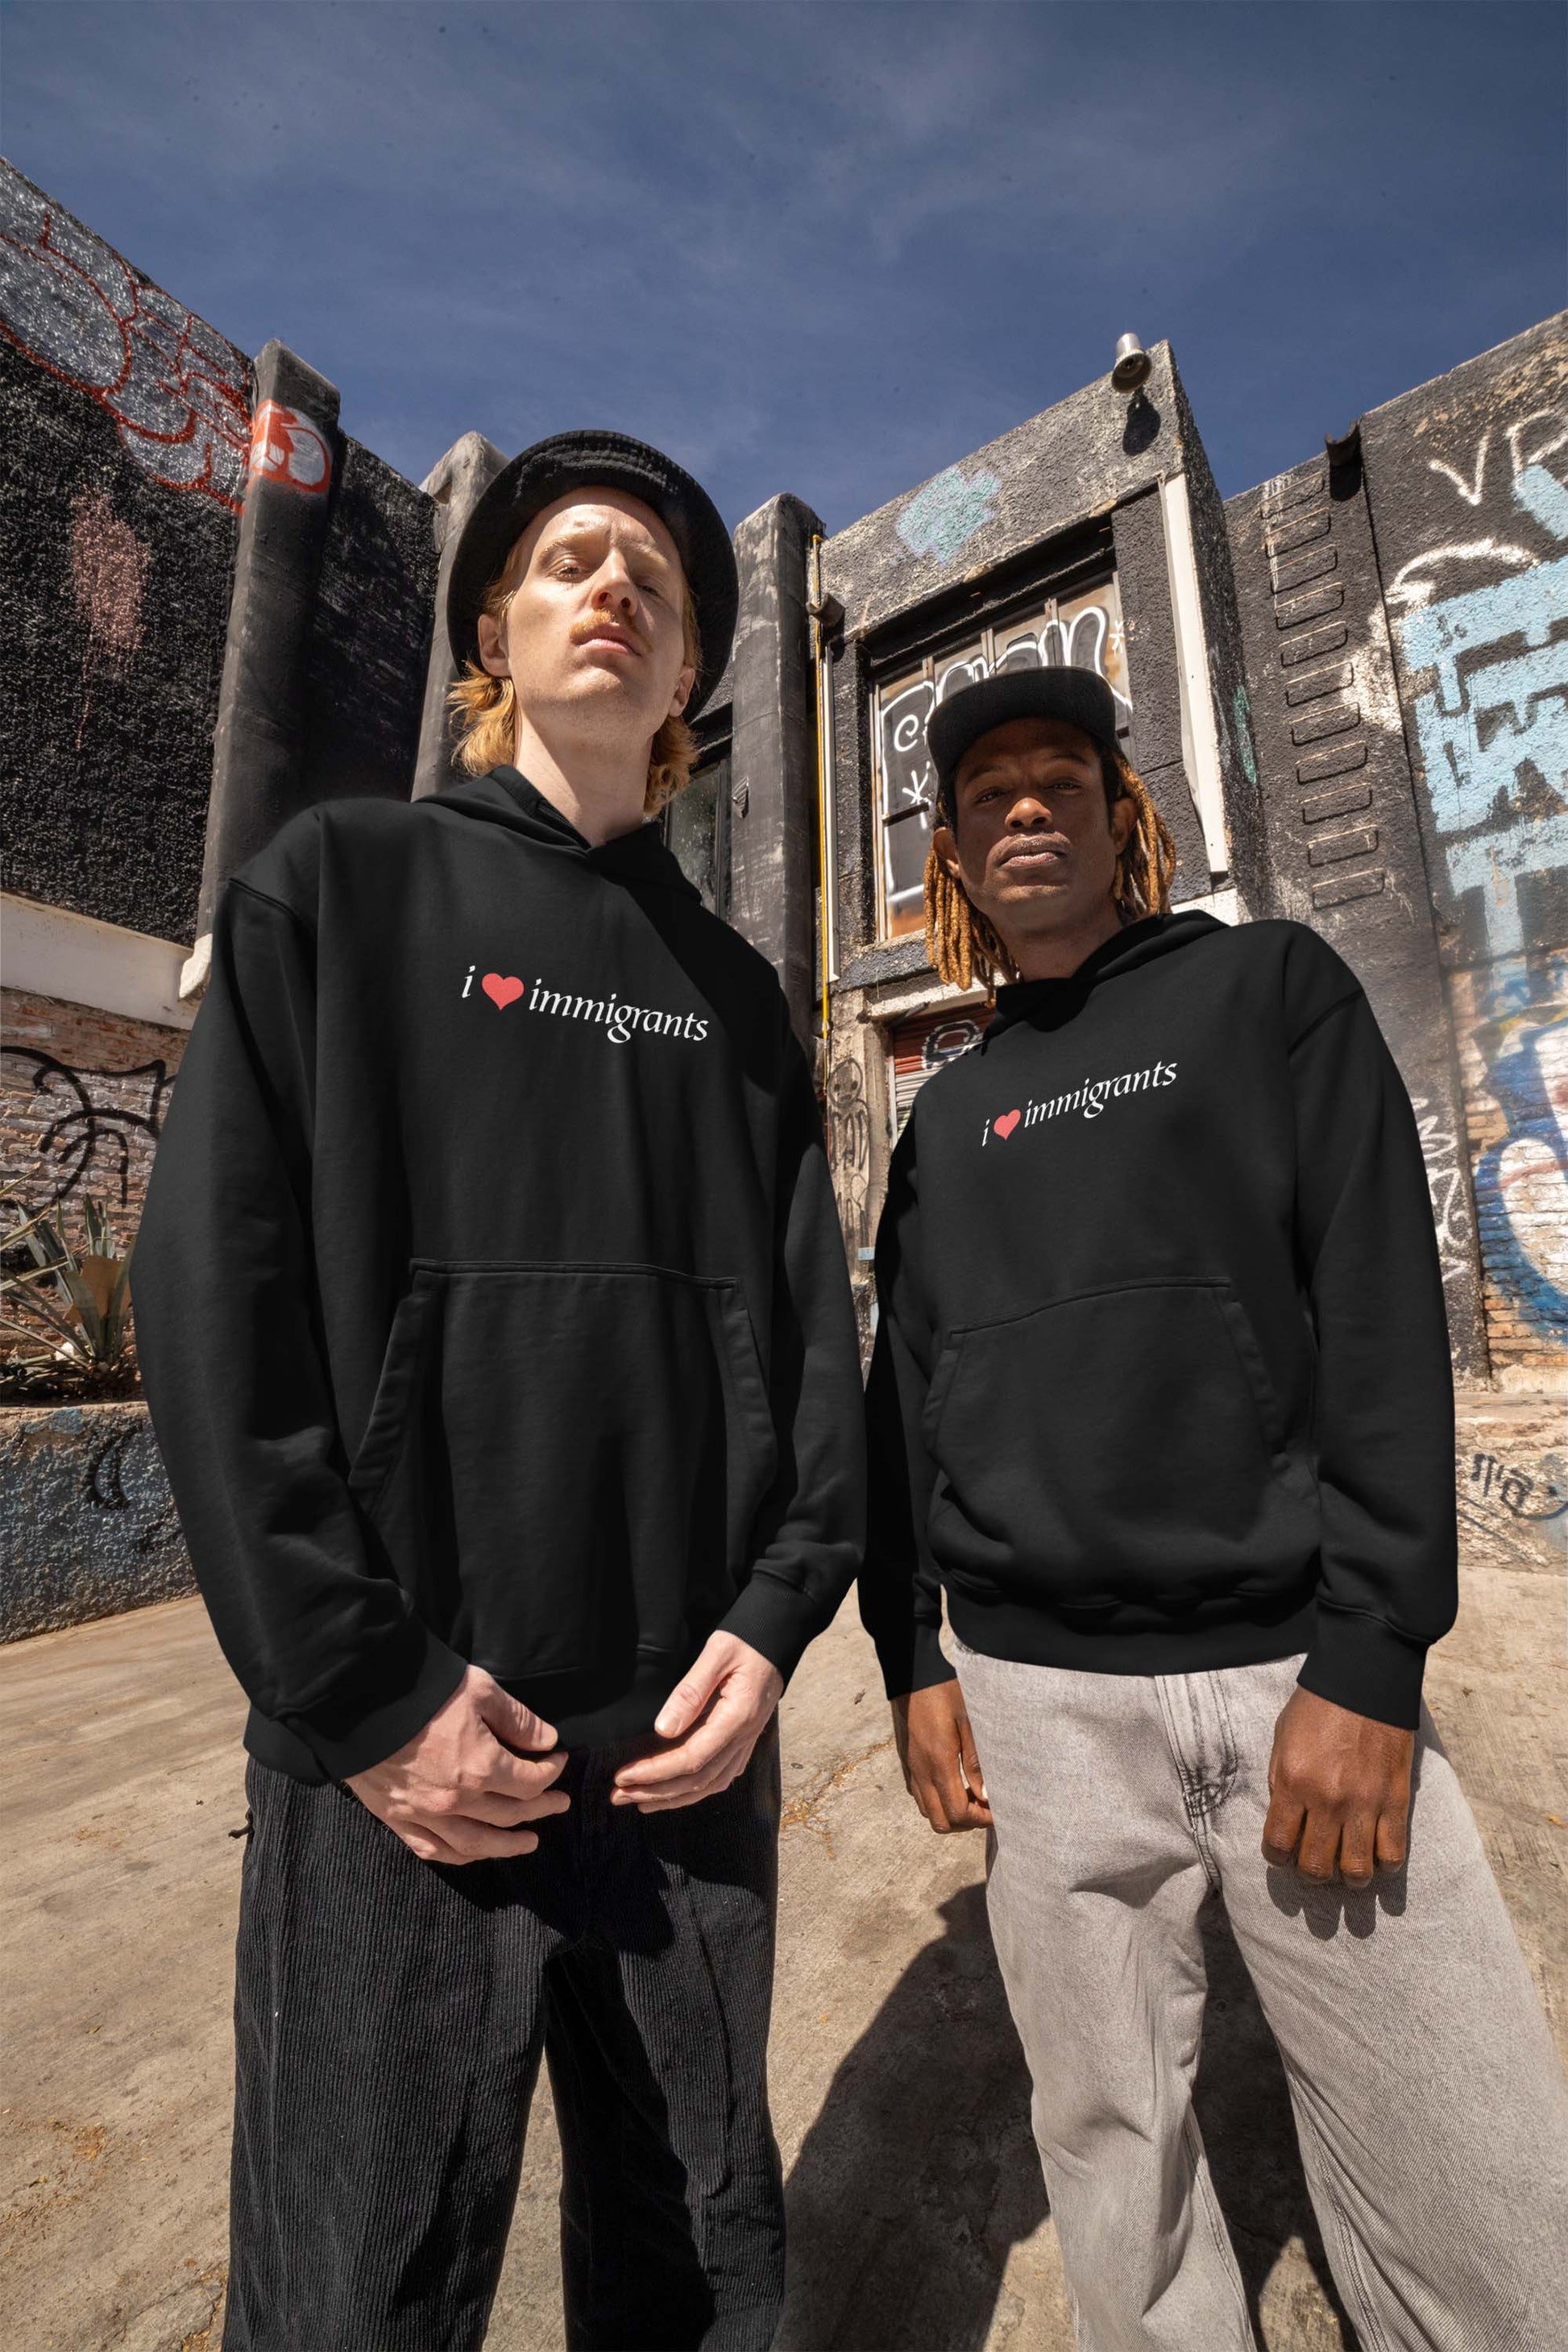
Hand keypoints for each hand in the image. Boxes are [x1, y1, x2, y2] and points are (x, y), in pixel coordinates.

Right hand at [346, 1666, 568, 1864]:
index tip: (557, 1760)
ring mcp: (426, 1814)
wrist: (360, 1700)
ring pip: (476, 1844)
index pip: (530, 1782)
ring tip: (529, 1842)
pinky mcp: (398, 1818)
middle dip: (540, 1808)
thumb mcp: (480, 1690)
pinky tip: (474, 1853)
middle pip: (510, 1814)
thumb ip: (518, 1720)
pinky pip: (433, 1850)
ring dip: (506, 1846)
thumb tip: (547, 1741)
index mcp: (482, 1767)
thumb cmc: (424, 1690)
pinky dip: (458, 1856)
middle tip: (559, 1804)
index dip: (550, 1772)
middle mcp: (457, 1799)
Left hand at [611, 1632, 782, 1812]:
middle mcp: (744, 1737)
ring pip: (710, 1785)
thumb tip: (664, 1729)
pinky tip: (674, 1794)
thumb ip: (691, 1691)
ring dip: (673, 1798)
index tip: (625, 1775)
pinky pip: (721, 1776)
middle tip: (619, 1795)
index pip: (692, 1758)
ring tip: (639, 1802)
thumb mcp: (717, 1653)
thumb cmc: (746, 1641)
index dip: (656, 1772)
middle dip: (657, 1791)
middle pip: (698, 1780)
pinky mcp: (744, 1740)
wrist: (777, 1637)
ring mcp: (747, 1742)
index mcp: (737, 1717)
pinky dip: (695, 1791)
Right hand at [892, 1679, 991, 1832]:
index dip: (980, 1819)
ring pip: (927, 1812)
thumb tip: (985, 1795)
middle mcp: (921, 1772)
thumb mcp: (969, 1721)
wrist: (911, 1675)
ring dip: (950, 1813)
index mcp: (939, 1763)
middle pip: (941, 1822)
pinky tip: (953, 1783)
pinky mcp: (907, 1763)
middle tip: (985, 1806)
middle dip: (966, 1823)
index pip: (958, 1813)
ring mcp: (911, 1769)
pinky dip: (937, 1802)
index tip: (997, 1810)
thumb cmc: (944, 1693)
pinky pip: (919, 1797)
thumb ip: (976, 1761)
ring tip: (971, 1795)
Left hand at [1262, 1685, 1413, 1887]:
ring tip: (1346, 1868)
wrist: (1364, 1681)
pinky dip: (1383, 1866)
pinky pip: (1393, 1854)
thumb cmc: (1317, 1707)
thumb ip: (1280, 1782)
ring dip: (1349, 1878)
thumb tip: (1286, 1820)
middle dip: (1311, 1875)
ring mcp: (1365, 1803)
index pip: (1279, 1845)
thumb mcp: (1282, 1739)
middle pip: (1317, 1867)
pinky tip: (1375, 1857)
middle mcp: (1327, 1799)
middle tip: (1314, 1866)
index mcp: (1293, 1782)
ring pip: (1357, 1871)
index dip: (1277, 1858)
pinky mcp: (1396, 1801)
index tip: (1281, 1854)